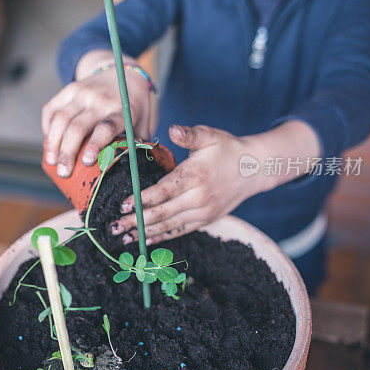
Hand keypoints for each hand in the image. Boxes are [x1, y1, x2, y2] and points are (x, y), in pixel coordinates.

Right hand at [42, 68, 151, 176]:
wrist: (123, 72)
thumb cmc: (132, 106)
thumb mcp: (142, 123)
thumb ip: (138, 146)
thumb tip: (133, 173)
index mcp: (121, 109)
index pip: (106, 127)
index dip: (95, 144)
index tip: (86, 162)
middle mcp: (100, 99)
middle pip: (77, 127)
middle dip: (67, 152)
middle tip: (64, 172)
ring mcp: (82, 92)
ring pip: (60, 119)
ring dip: (52, 143)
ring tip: (52, 162)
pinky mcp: (69, 89)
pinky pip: (51, 109)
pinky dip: (47, 128)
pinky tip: (49, 144)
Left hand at [110, 124, 252, 244]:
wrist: (255, 169)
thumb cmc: (227, 149)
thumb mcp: (209, 136)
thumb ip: (189, 134)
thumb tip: (173, 129)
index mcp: (195, 176)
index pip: (163, 191)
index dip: (142, 200)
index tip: (122, 205)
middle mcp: (199, 198)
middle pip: (162, 213)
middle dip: (136, 221)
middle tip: (114, 226)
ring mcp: (203, 212)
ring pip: (169, 225)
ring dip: (145, 232)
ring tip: (123, 237)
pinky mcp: (206, 220)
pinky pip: (180, 230)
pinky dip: (162, 237)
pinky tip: (145, 240)